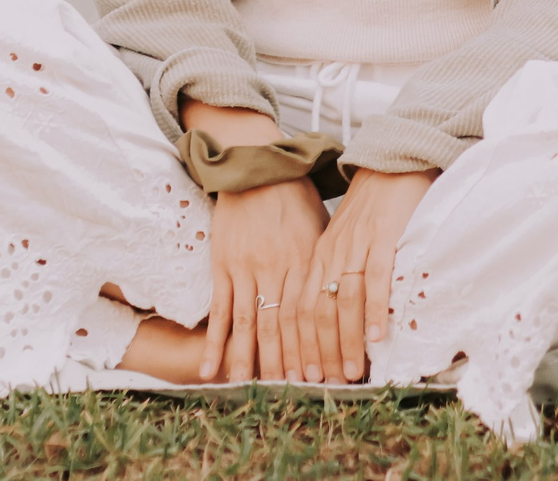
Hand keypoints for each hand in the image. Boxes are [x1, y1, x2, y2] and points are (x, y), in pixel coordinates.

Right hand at [184, 102, 327, 381]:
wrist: (255, 165)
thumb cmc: (293, 195)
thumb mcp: (319, 227)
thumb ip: (326, 262)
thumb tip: (347, 293)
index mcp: (305, 259)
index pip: (312, 312)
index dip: (316, 346)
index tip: (323, 374)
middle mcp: (277, 268)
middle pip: (284, 323)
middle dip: (289, 360)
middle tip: (295, 391)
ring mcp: (246, 268)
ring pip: (251, 322)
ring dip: (250, 359)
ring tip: (249, 389)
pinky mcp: (223, 266)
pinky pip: (219, 310)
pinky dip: (216, 341)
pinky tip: (210, 369)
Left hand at [301, 167, 437, 383]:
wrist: (391, 163)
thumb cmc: (370, 207)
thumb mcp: (343, 240)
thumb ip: (336, 272)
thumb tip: (338, 317)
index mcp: (317, 256)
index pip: (298, 308)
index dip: (298, 344)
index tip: (303, 375)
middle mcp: (330, 254)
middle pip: (316, 312)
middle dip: (320, 352)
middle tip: (326, 383)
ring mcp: (355, 246)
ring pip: (343, 302)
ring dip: (346, 341)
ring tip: (351, 371)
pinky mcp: (382, 237)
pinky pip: (374, 278)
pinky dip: (374, 309)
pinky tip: (377, 334)